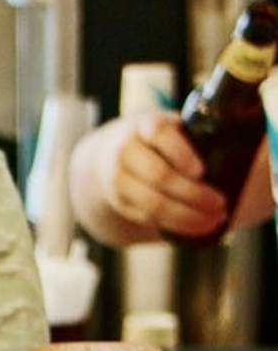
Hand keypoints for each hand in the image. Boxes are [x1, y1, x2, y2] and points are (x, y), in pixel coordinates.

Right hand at [72, 110, 226, 242]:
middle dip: (193, 194)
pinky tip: (197, 225)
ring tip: (214, 220)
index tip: (202, 172)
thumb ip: (192, 141)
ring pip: (153, 203)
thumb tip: (236, 166)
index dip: (182, 155)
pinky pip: (149, 218)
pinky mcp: (120, 202)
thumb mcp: (171, 129)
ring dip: (187, 216)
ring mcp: (118, 178)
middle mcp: (125, 151)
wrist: (113, 152)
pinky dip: (177, 225)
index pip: (160, 135)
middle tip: (221, 203)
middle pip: (159, 175)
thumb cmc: (158, 140)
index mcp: (144, 125)